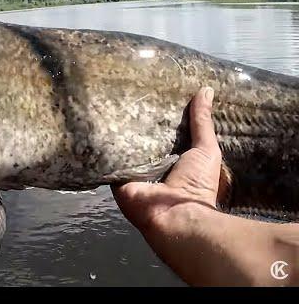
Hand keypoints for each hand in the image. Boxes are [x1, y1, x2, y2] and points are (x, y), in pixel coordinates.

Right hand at [113, 87, 220, 233]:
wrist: (177, 214)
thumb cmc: (197, 184)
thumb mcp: (206, 148)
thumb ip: (202, 122)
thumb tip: (206, 89)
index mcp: (172, 160)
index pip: (162, 133)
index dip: (158, 115)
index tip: (151, 92)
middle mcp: (150, 165)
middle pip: (140, 138)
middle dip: (135, 120)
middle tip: (126, 92)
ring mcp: (132, 171)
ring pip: (122, 144)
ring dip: (117, 129)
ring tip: (108, 100)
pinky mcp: (116, 175)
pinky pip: (109, 156)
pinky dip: (104, 143)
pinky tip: (97, 121)